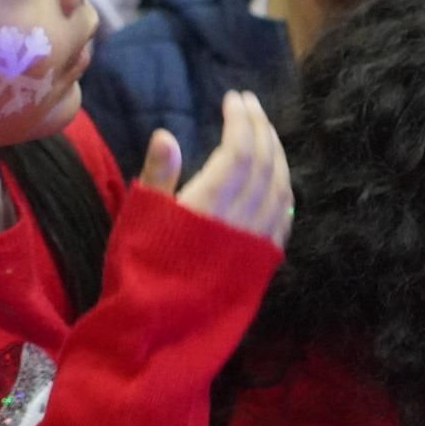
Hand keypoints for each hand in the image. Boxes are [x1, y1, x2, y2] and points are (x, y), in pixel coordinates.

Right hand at [137, 91, 292, 247]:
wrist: (165, 328)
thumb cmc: (144, 262)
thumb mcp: (140, 216)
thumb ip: (156, 175)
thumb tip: (164, 134)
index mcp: (208, 205)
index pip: (237, 153)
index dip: (239, 121)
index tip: (233, 98)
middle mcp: (239, 220)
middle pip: (262, 165)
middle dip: (259, 128)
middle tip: (250, 103)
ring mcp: (256, 241)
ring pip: (279, 188)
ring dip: (276, 153)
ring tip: (265, 130)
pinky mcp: (264, 260)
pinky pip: (284, 216)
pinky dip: (283, 186)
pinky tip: (278, 175)